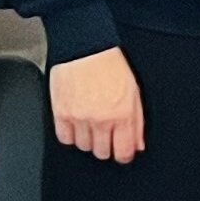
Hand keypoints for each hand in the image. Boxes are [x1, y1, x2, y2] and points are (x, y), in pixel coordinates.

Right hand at [50, 48, 144, 162]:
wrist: (84, 46)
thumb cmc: (110, 63)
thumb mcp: (134, 90)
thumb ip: (137, 121)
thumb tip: (138, 144)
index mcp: (122, 113)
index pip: (124, 151)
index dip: (124, 154)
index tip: (122, 151)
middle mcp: (101, 119)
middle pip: (102, 152)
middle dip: (107, 146)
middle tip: (106, 132)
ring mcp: (80, 118)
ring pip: (84, 147)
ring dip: (89, 139)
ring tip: (91, 122)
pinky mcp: (61, 114)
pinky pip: (65, 138)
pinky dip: (71, 134)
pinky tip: (77, 122)